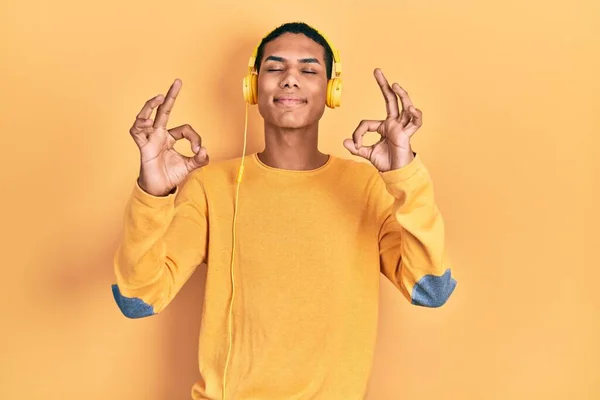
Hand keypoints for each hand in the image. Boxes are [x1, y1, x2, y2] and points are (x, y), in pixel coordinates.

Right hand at [129, 79, 208, 196]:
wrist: (160, 189)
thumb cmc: (171, 176)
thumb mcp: (190, 166)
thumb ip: (200, 159)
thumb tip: (204, 150)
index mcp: (170, 138)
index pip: (185, 128)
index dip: (194, 138)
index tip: (198, 150)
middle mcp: (158, 135)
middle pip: (163, 111)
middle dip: (171, 96)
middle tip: (178, 82)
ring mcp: (149, 139)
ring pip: (145, 117)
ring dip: (150, 106)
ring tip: (159, 97)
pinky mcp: (142, 147)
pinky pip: (136, 132)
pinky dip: (140, 124)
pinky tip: (147, 119)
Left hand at [343, 68, 422, 171]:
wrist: (396, 173)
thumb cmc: (385, 162)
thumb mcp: (367, 153)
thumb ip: (356, 148)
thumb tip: (344, 142)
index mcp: (384, 127)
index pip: (366, 123)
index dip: (358, 133)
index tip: (355, 143)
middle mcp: (393, 123)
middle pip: (391, 100)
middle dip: (384, 85)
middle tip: (377, 71)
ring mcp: (401, 127)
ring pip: (404, 107)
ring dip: (402, 95)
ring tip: (395, 85)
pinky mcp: (407, 135)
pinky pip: (415, 123)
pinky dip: (415, 115)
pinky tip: (412, 109)